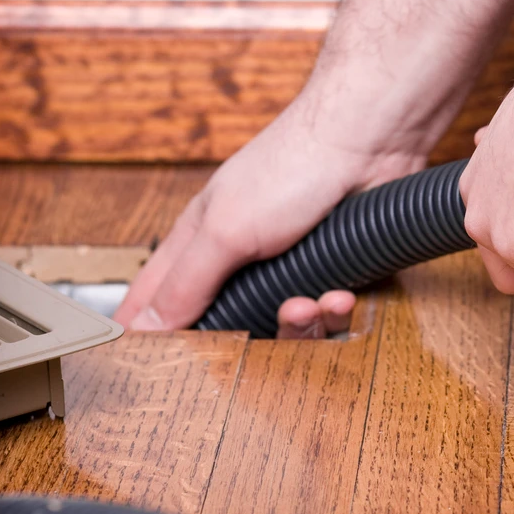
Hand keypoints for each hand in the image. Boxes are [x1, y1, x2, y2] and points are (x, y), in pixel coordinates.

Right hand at [115, 93, 426, 336]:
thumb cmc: (292, 165)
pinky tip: (340, 294)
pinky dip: (335, 310)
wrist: (369, 144)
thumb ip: (184, 283)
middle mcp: (242, 258)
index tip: (150, 370)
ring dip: (300, 324)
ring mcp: (291, 266)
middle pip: (230, 327)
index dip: (150, 335)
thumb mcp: (224, 230)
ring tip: (309, 304)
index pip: (158, 300)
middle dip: (247, 338)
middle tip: (258, 333)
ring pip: (284, 328)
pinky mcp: (336, 272)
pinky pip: (330, 316)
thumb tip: (143, 329)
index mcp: (200, 242)